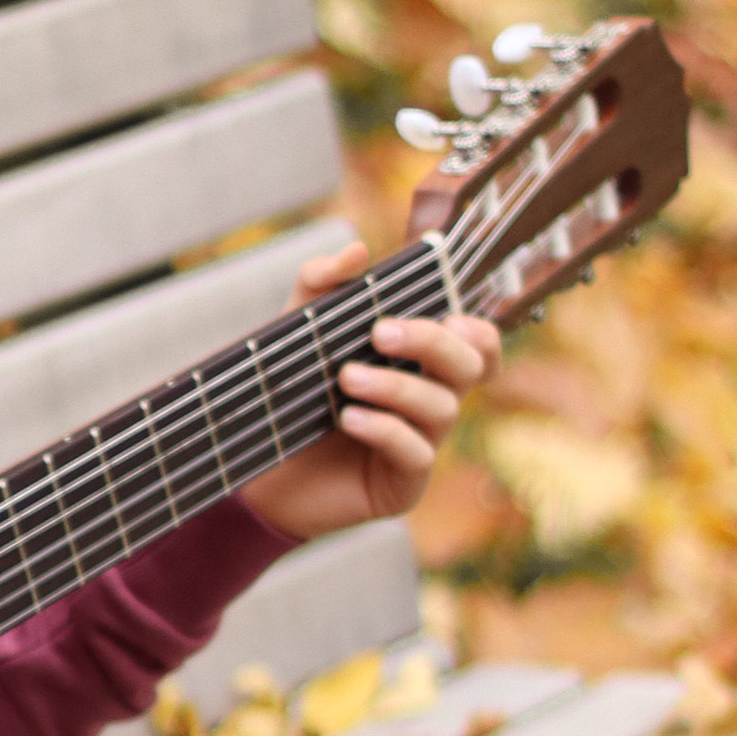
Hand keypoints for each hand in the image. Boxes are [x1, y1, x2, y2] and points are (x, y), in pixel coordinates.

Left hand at [240, 235, 500, 542]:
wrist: (257, 471)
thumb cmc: (289, 398)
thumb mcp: (297, 333)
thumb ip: (320, 285)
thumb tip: (359, 251)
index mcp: (419, 364)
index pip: (478, 345)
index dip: (479, 330)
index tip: (445, 313)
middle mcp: (430, 402)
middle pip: (470, 366)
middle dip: (431, 342)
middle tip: (378, 332)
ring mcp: (421, 444)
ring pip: (443, 408)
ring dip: (396, 386)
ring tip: (345, 379)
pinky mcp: (402, 485)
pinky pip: (416, 453)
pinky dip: (386, 429)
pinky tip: (349, 418)